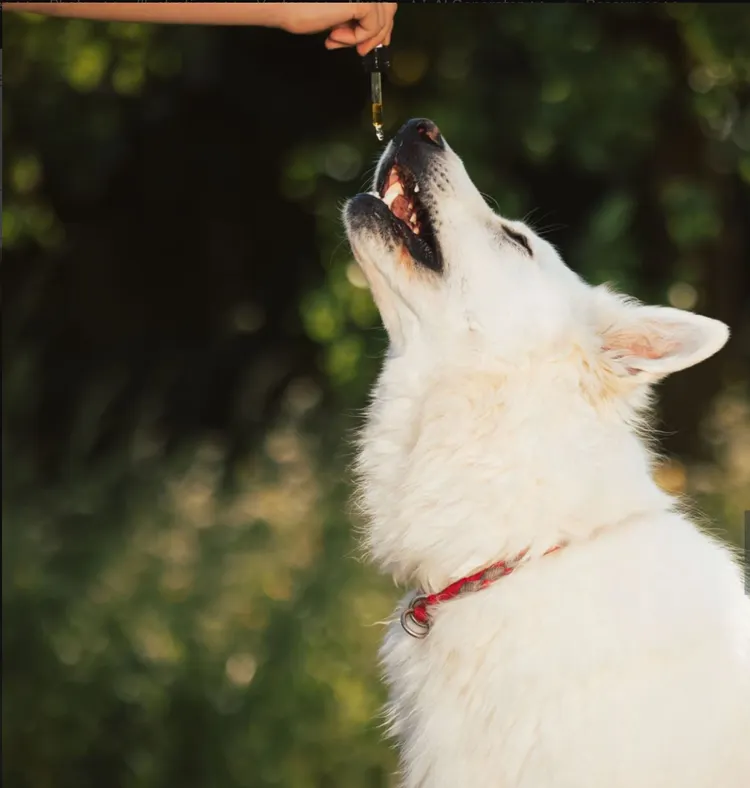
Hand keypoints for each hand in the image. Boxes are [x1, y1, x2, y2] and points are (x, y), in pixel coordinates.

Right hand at [275, 3, 396, 55]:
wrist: (282, 4)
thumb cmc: (300, 6)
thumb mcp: (336, 14)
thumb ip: (354, 17)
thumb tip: (370, 34)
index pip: (383, 2)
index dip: (383, 23)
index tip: (373, 42)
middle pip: (388, 8)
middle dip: (378, 32)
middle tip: (361, 49)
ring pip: (381, 19)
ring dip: (362, 38)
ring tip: (338, 40)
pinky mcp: (361, 0)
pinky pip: (371, 27)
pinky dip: (355, 38)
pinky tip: (334, 36)